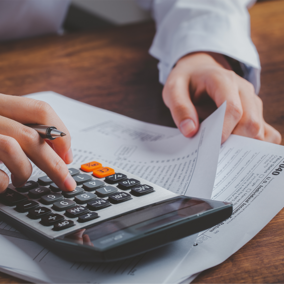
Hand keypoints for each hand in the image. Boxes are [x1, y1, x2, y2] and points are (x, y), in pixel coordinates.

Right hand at [0, 93, 75, 192]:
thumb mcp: (3, 122)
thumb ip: (26, 129)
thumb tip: (62, 153)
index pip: (41, 110)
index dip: (60, 135)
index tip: (68, 156)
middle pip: (32, 136)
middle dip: (54, 164)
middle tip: (67, 183)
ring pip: (12, 149)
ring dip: (24, 171)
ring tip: (22, 180)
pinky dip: (3, 183)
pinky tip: (3, 183)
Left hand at [162, 52, 280, 143]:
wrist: (199, 71)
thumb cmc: (186, 81)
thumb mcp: (173, 89)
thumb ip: (180, 108)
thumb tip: (190, 131)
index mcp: (222, 80)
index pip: (232, 108)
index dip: (224, 130)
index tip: (211, 146)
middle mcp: (243, 90)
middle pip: (251, 123)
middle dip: (234, 143)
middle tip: (214, 153)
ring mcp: (252, 101)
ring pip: (260, 131)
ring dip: (242, 146)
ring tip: (222, 152)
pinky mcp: (256, 112)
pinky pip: (267, 133)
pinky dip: (255, 145)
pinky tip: (236, 149)